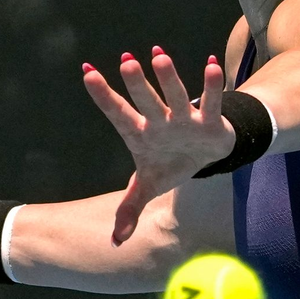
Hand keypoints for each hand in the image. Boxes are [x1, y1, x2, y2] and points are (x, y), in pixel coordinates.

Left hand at [83, 47, 229, 246]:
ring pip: (176, 97)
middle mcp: (160, 121)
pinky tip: (211, 65)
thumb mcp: (147, 188)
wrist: (204, 156)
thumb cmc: (169, 163)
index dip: (103, 97)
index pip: (118, 114)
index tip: (87, 73)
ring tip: (159, 56)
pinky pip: (212, 102)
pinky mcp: (210, 121)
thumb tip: (115, 242)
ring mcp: (184, 119)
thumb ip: (129, 210)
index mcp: (140, 134)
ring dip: (170, 79)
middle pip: (146, 103)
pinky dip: (212, 86)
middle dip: (137, 85)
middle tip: (126, 62)